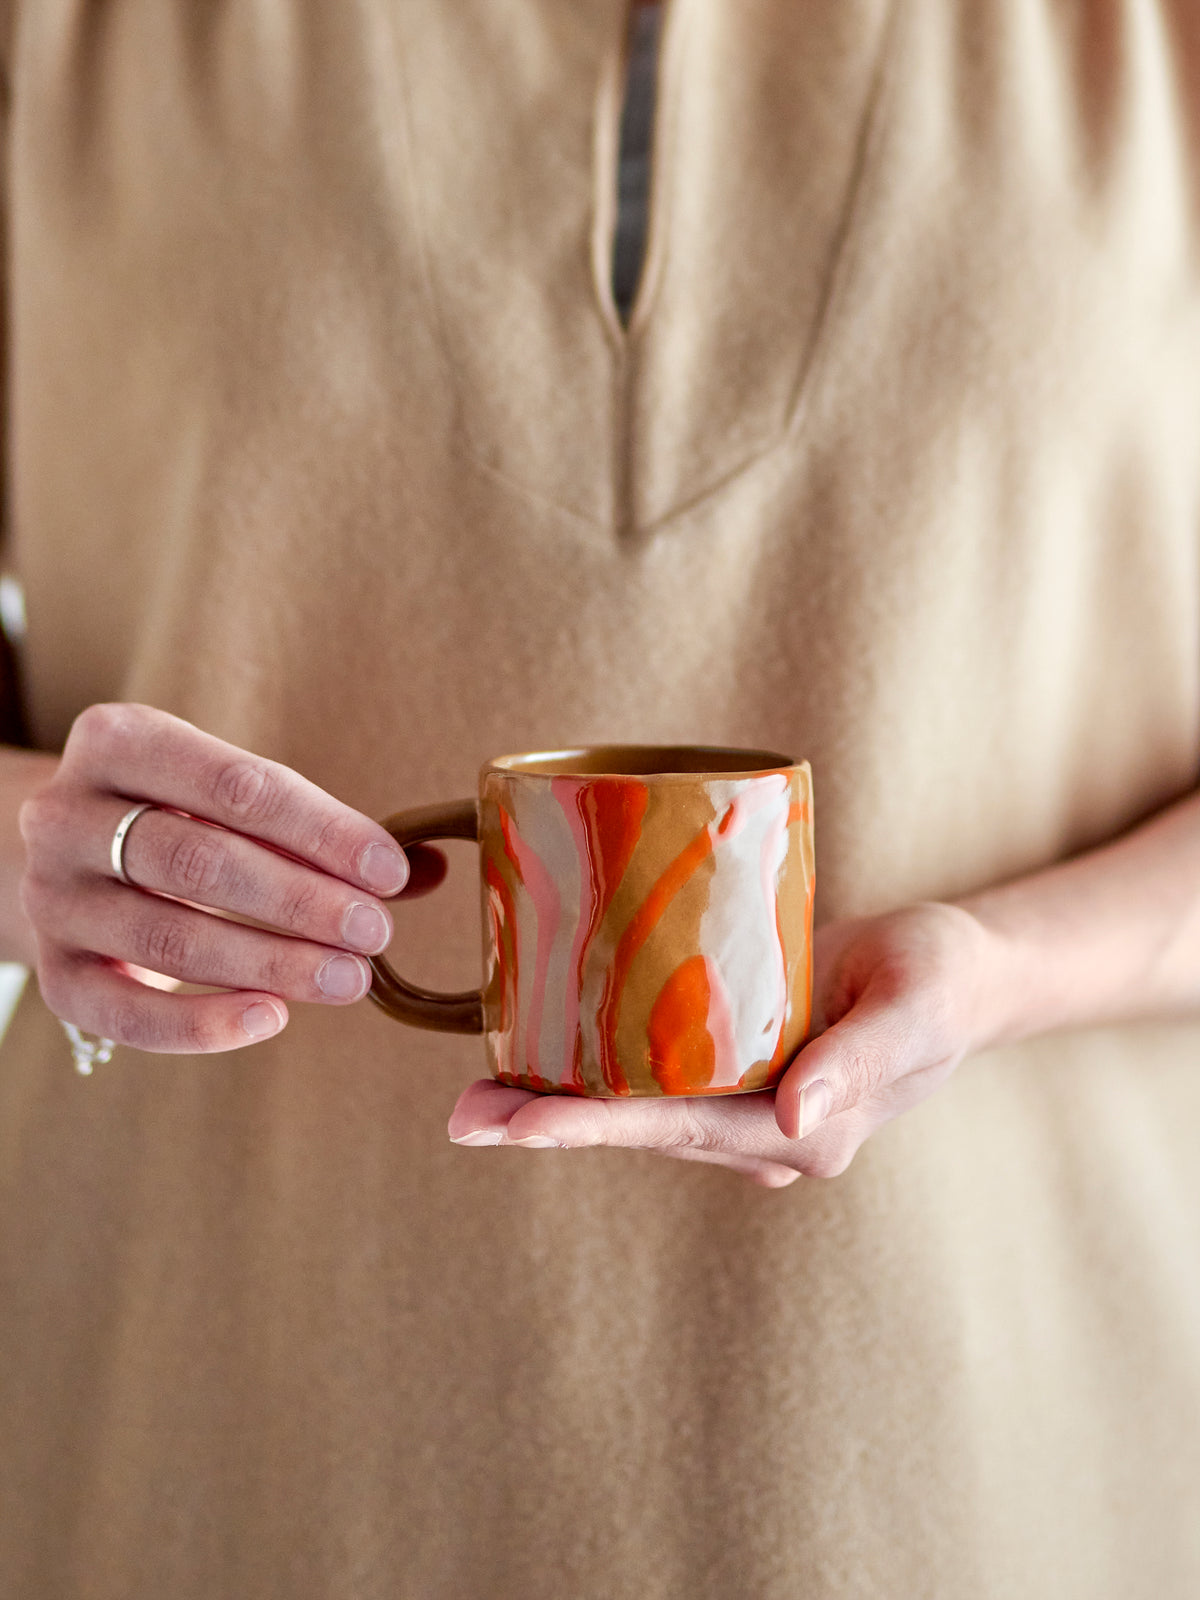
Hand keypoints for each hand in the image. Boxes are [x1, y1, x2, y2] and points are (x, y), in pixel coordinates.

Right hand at [18, 702, 438, 1052]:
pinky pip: (127, 1014)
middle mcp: (66, 814)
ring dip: (270, 963)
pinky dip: (203, 1024)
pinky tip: (273, 1017)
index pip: (233, 784)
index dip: (321, 831)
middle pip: (198, 861)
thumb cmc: (179, 817)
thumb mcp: (233, 799)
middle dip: (300, 900)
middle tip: (376, 932)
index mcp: (119, 741)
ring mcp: (51, 898)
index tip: (390, 872)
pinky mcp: (52, 975)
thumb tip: (431, 868)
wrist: (71, 860)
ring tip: (350, 980)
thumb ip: (321, 832)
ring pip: (167, 939)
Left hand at [447, 902, 993, 1185]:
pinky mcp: (731, 1068)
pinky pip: (652, 1076)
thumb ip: (860, 1062)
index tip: (522, 1127)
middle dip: (550, 1125)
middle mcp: (763, 1132)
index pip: (685, 1129)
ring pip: (636, 1109)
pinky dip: (589, 1071)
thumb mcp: (916, 1007)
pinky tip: (531, 1061)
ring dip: (554, 1105)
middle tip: (461, 1118)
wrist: (953, 970)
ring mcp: (744, 1105)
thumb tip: (794, 1125)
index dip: (600, 1126)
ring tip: (470, 1101)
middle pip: (642, 1128)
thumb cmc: (941, 980)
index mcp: (808, 1131)